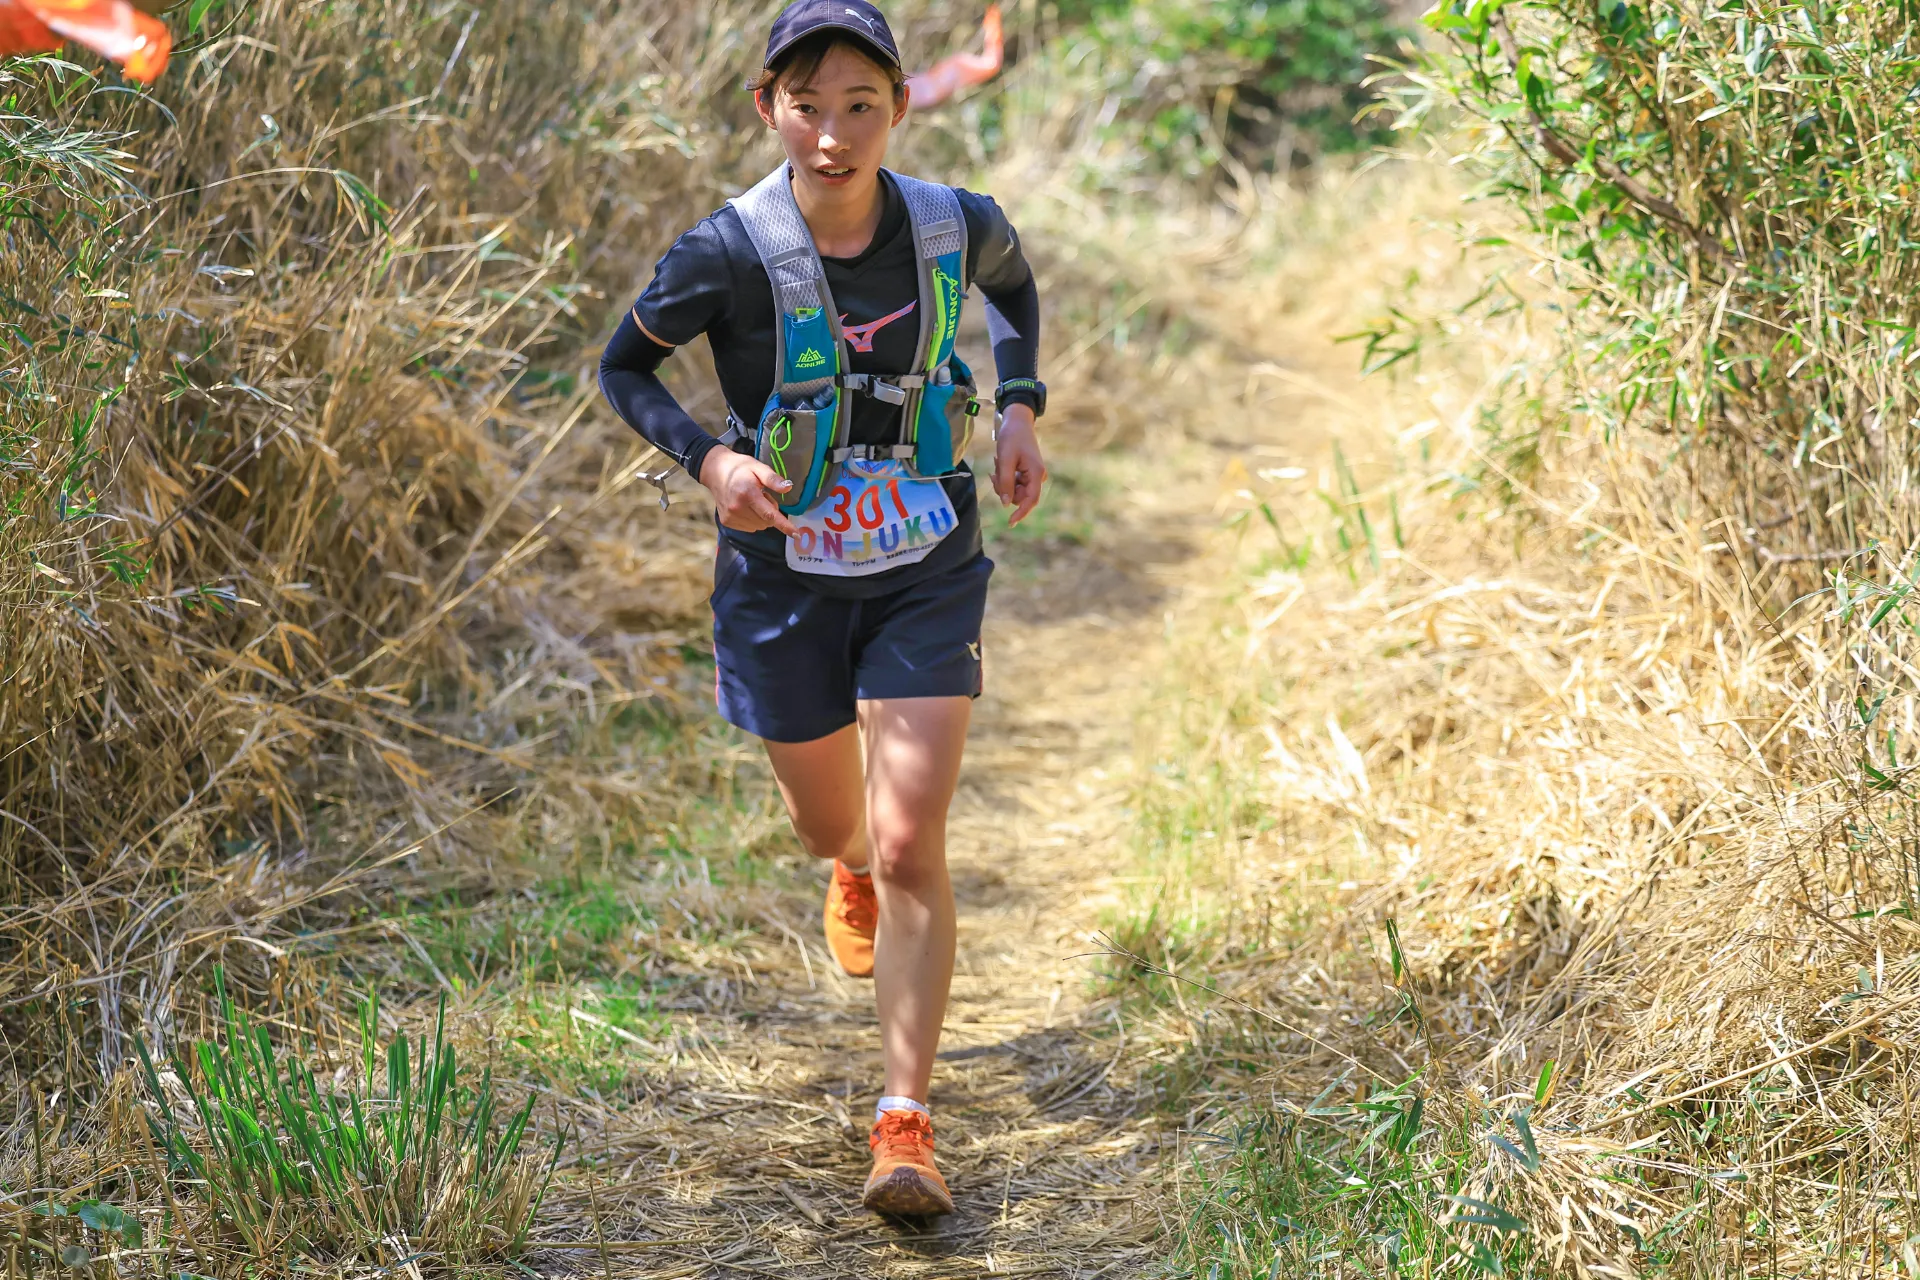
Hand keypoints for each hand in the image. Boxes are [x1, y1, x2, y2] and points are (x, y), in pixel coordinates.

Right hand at [700, 448, 797, 535]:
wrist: (715, 471)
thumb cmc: (739, 468)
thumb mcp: (758, 467)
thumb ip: (773, 479)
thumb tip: (788, 488)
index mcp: (748, 494)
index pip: (770, 514)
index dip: (784, 526)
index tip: (796, 535)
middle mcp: (738, 508)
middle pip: (766, 521)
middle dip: (770, 512)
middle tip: (762, 495)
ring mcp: (731, 517)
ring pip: (759, 526)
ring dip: (761, 516)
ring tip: (752, 500)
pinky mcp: (727, 522)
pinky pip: (749, 527)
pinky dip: (752, 520)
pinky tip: (745, 507)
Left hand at [990, 405, 1046, 525]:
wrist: (1017, 421)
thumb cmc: (1012, 437)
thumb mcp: (1005, 460)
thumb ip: (1005, 482)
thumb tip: (1005, 504)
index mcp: (1036, 473)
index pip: (1030, 500)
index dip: (1020, 513)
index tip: (1009, 523)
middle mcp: (1037, 476)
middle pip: (1019, 496)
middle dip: (1004, 488)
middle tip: (993, 474)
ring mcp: (1032, 475)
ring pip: (1014, 490)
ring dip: (1002, 481)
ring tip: (998, 463)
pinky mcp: (1027, 473)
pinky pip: (1014, 483)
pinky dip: (1004, 476)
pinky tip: (1000, 462)